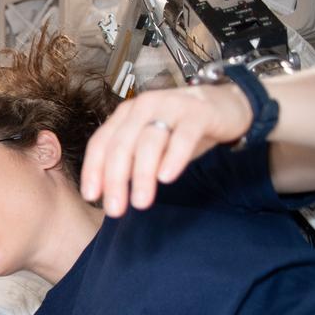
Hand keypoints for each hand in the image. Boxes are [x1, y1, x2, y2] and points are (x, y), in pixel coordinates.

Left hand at [80, 81, 253, 216]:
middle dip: (115, 179)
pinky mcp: (198, 113)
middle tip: (115, 210)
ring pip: (149, 142)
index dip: (93, 170)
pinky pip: (183, 137)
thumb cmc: (179, 129)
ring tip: (141, 202)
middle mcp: (143, 107)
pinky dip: (173, 158)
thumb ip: (130, 163)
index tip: (91, 196)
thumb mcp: (150, 145)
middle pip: (121, 145)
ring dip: (142, 175)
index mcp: (125, 115)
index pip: (100, 143)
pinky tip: (166, 178)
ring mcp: (171, 107)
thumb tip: (109, 195)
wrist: (223, 105)